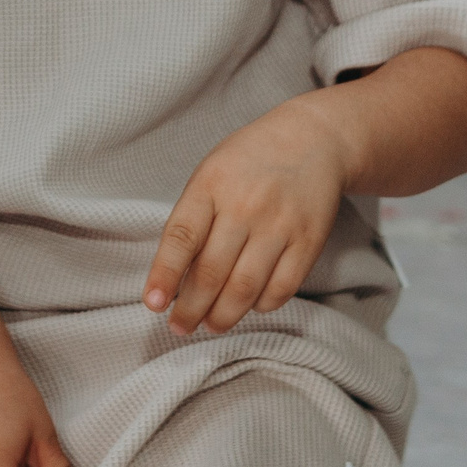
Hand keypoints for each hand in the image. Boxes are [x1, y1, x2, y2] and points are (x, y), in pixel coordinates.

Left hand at [144, 95, 349, 336]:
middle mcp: (245, 205)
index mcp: (211, 184)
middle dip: (191, 308)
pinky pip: (281, 288)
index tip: (153, 304)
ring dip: (223, 316)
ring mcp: (280, 224)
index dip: (164, 275)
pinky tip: (248, 305)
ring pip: (245, 288)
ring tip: (210, 325)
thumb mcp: (210, 174)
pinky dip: (261, 306)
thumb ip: (194, 218)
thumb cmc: (249, 161)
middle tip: (179, 327)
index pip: (181, 238)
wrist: (313, 139)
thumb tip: (174, 277)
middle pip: (212, 272)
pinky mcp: (309, 240)